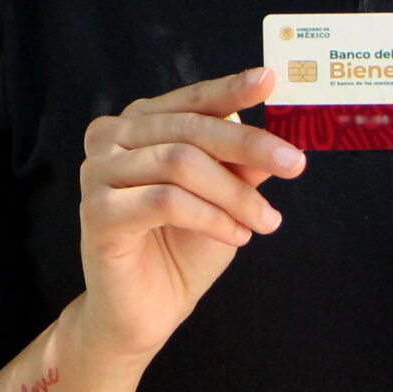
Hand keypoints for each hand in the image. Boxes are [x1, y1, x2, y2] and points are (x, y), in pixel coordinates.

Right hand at [76, 68, 305, 363]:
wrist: (144, 312)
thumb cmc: (181, 249)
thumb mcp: (224, 198)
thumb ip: (241, 165)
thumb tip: (281, 134)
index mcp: (139, 124)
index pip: (191, 100)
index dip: (231, 89)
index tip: (270, 79)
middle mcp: (111, 138)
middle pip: (190, 129)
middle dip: (250, 147)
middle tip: (296, 165)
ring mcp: (97, 172)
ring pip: (180, 163)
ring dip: (234, 194)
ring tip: (266, 222)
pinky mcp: (97, 211)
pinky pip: (165, 201)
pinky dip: (211, 217)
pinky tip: (236, 236)